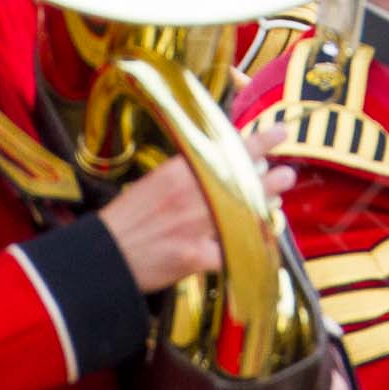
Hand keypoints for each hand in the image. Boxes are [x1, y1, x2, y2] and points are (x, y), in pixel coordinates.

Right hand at [98, 127, 296, 293]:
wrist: (102, 256)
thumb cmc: (127, 219)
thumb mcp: (155, 183)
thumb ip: (187, 174)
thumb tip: (218, 165)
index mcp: (181, 172)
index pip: (229, 150)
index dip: (260, 142)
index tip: (280, 133)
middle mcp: (193, 194)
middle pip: (244, 182)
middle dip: (270, 178)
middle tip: (286, 174)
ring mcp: (197, 225)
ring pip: (246, 213)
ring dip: (265, 206)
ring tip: (277, 200)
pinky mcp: (197, 256)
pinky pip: (233, 252)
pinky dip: (247, 250)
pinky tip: (260, 247)